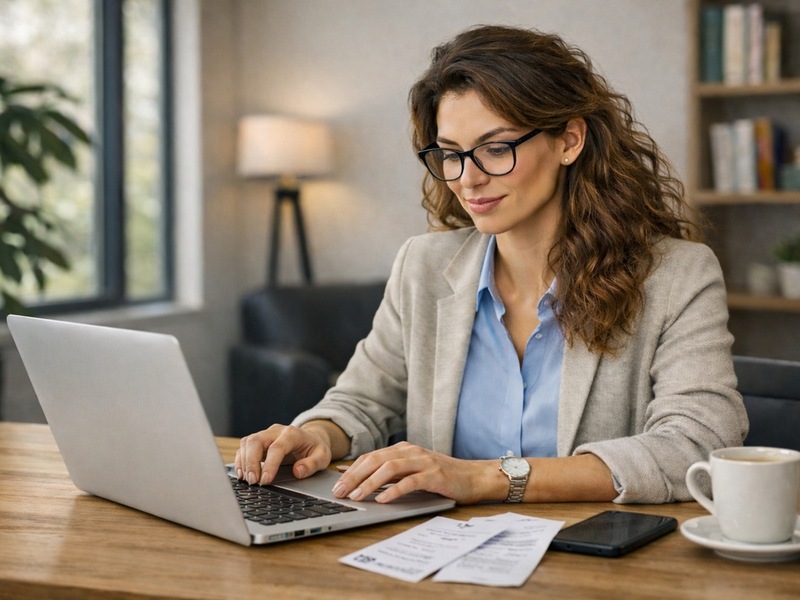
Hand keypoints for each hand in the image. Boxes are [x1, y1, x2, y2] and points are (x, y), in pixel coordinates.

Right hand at [234, 424, 333, 484]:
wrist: (311, 438)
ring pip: (247, 442)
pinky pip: (244, 447)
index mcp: (293, 434)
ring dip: (244, 462)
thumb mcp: (323, 457)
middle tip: (253, 482)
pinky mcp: (259, 441)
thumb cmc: (315, 448)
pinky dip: (241, 460)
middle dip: (251, 462)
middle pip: (256, 441)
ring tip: (247, 480)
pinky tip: (242, 474)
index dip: (269, 464)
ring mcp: (266, 434)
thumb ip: (312, 464)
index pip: (277, 447)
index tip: (265, 480)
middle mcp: (276, 431)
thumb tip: (298, 472)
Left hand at [331, 442, 498, 504]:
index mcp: (403, 449)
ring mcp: (423, 462)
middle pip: (375, 460)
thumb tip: (360, 480)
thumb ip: (391, 474)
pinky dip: (395, 490)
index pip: (371, 457)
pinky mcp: (435, 475)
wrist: (475, 477)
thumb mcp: (413, 471)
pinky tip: (383, 500)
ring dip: (370, 483)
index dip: (351, 470)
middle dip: (354, 476)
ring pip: (390, 468)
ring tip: (357, 497)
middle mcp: (411, 452)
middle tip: (339, 492)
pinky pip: (411, 481)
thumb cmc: (442, 477)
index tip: (335, 485)